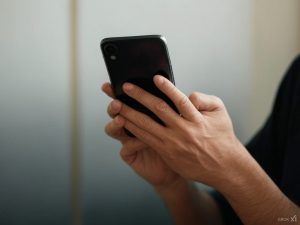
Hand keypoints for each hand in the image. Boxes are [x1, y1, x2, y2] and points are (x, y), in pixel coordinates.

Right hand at [101, 83, 183, 188]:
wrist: (175, 168)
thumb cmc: (177, 144)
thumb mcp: (179, 123)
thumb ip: (176, 107)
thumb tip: (184, 93)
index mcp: (142, 115)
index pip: (128, 100)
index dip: (119, 92)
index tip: (114, 83)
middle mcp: (133, 126)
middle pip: (117, 112)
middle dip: (113, 104)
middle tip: (116, 100)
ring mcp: (129, 141)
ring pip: (114, 130)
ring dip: (116, 123)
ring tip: (121, 118)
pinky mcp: (130, 156)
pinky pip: (126, 149)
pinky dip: (133, 143)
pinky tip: (141, 140)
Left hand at [117, 75, 247, 188]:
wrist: (223, 166)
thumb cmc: (221, 136)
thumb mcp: (220, 113)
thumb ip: (205, 99)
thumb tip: (188, 95)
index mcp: (197, 119)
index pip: (180, 100)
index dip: (167, 88)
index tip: (155, 78)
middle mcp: (183, 131)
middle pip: (158, 110)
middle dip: (140, 97)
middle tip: (127, 87)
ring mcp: (173, 143)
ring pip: (147, 125)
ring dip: (131, 113)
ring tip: (118, 104)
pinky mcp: (167, 153)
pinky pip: (147, 139)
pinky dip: (135, 130)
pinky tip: (125, 122)